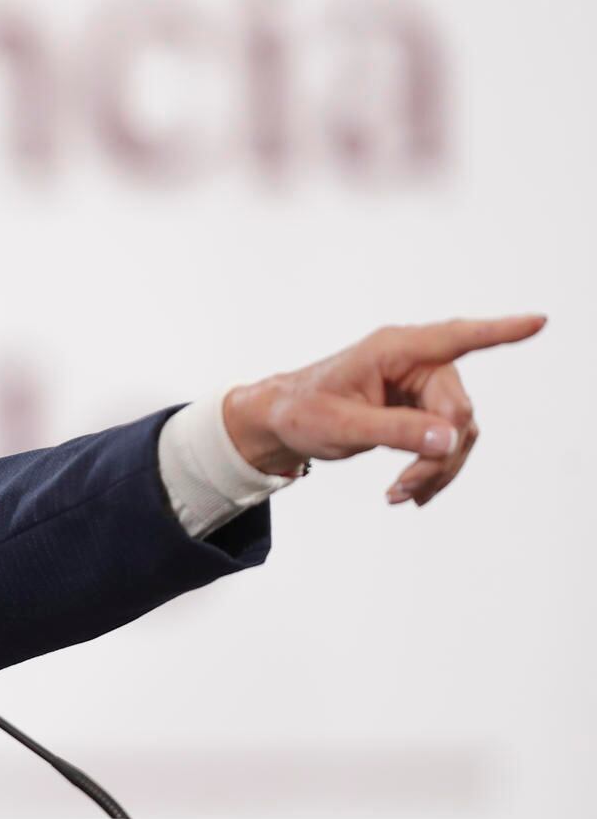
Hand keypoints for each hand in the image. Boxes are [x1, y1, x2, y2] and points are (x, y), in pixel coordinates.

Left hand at [222, 314, 547, 505]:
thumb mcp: (342, 426)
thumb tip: (451, 439)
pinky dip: (432, 470)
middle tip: (403, 487)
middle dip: (440, 453)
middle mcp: (415, 362)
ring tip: (400, 496)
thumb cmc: (302, 412)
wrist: (280, 421)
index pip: (456, 337)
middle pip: (458, 410)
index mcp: (394, 349)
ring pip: (459, 432)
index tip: (537, 322)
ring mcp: (422, 386)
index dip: (500, 332)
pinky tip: (407, 494)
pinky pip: (446, 442)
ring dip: (437, 468)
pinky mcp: (422, 409)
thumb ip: (397, 431)